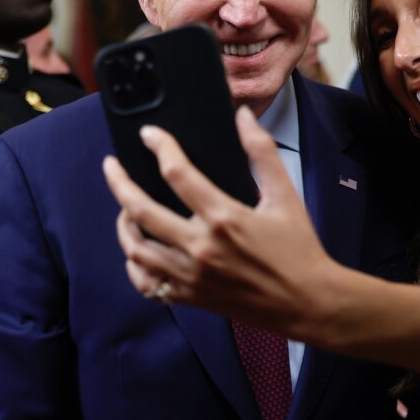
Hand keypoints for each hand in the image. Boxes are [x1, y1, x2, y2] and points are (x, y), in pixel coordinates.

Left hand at [102, 106, 340, 332]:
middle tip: (111, 166)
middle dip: (120, 183)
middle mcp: (201, 247)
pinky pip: (147, 284)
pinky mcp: (191, 297)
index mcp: (224, 217)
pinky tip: (139, 251)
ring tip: (126, 209)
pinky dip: (136, 266)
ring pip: (136, 249)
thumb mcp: (285, 196)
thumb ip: (262, 152)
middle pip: (141, 210)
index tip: (149, 134)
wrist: (308, 302)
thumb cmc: (299, 249)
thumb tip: (241, 117)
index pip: (177, 173)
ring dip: (124, 225)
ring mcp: (192, 276)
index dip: (159, 146)